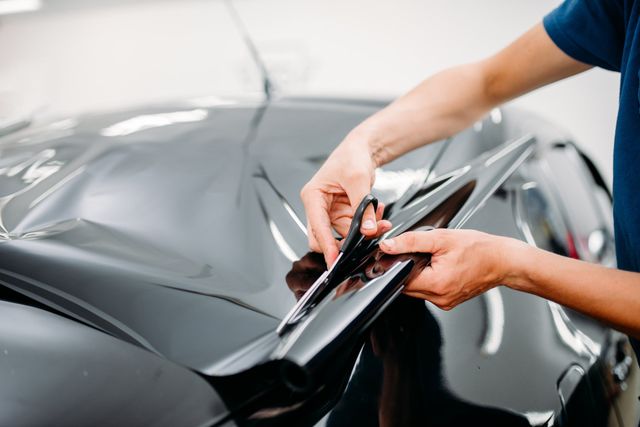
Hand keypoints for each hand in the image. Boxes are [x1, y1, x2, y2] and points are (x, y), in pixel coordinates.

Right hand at [300, 135, 391, 265]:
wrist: (362, 149)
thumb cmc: (352, 156)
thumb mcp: (358, 179)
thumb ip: (363, 207)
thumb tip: (367, 230)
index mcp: (313, 196)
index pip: (317, 227)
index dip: (327, 245)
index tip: (335, 260)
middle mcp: (319, 206)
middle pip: (324, 237)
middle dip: (347, 242)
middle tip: (365, 243)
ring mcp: (331, 212)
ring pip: (344, 235)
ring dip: (363, 232)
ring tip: (380, 220)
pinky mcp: (344, 214)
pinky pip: (354, 228)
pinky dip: (368, 224)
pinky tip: (378, 213)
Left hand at [379, 229, 514, 309]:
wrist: (503, 260)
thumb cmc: (479, 249)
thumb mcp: (441, 238)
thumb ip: (411, 241)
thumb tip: (388, 246)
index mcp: (436, 284)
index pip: (400, 279)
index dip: (396, 266)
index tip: (400, 255)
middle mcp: (440, 298)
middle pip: (407, 286)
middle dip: (409, 270)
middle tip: (422, 254)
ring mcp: (445, 302)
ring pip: (417, 290)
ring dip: (419, 275)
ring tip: (434, 260)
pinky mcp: (449, 302)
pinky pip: (429, 292)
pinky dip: (429, 280)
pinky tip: (440, 268)